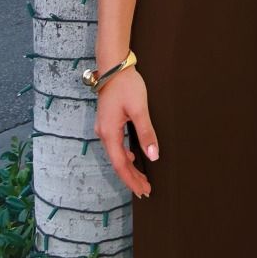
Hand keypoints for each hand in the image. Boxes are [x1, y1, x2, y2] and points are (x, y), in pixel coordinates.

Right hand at [94, 68, 157, 197]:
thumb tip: (153, 155)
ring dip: (129, 167)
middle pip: (117, 162)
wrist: (114, 66)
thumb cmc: (126, 86)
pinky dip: (125, 156)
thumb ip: (146, 133)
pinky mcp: (108, 122)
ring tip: (142, 178)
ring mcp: (104, 128)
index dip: (132, 180)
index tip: (144, 190)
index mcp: (110, 133)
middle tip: (146, 189)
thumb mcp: (139, 109)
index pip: (121, 165)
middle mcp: (103, 133)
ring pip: (116, 155)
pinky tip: (133, 157)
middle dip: (131, 177)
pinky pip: (115, 145)